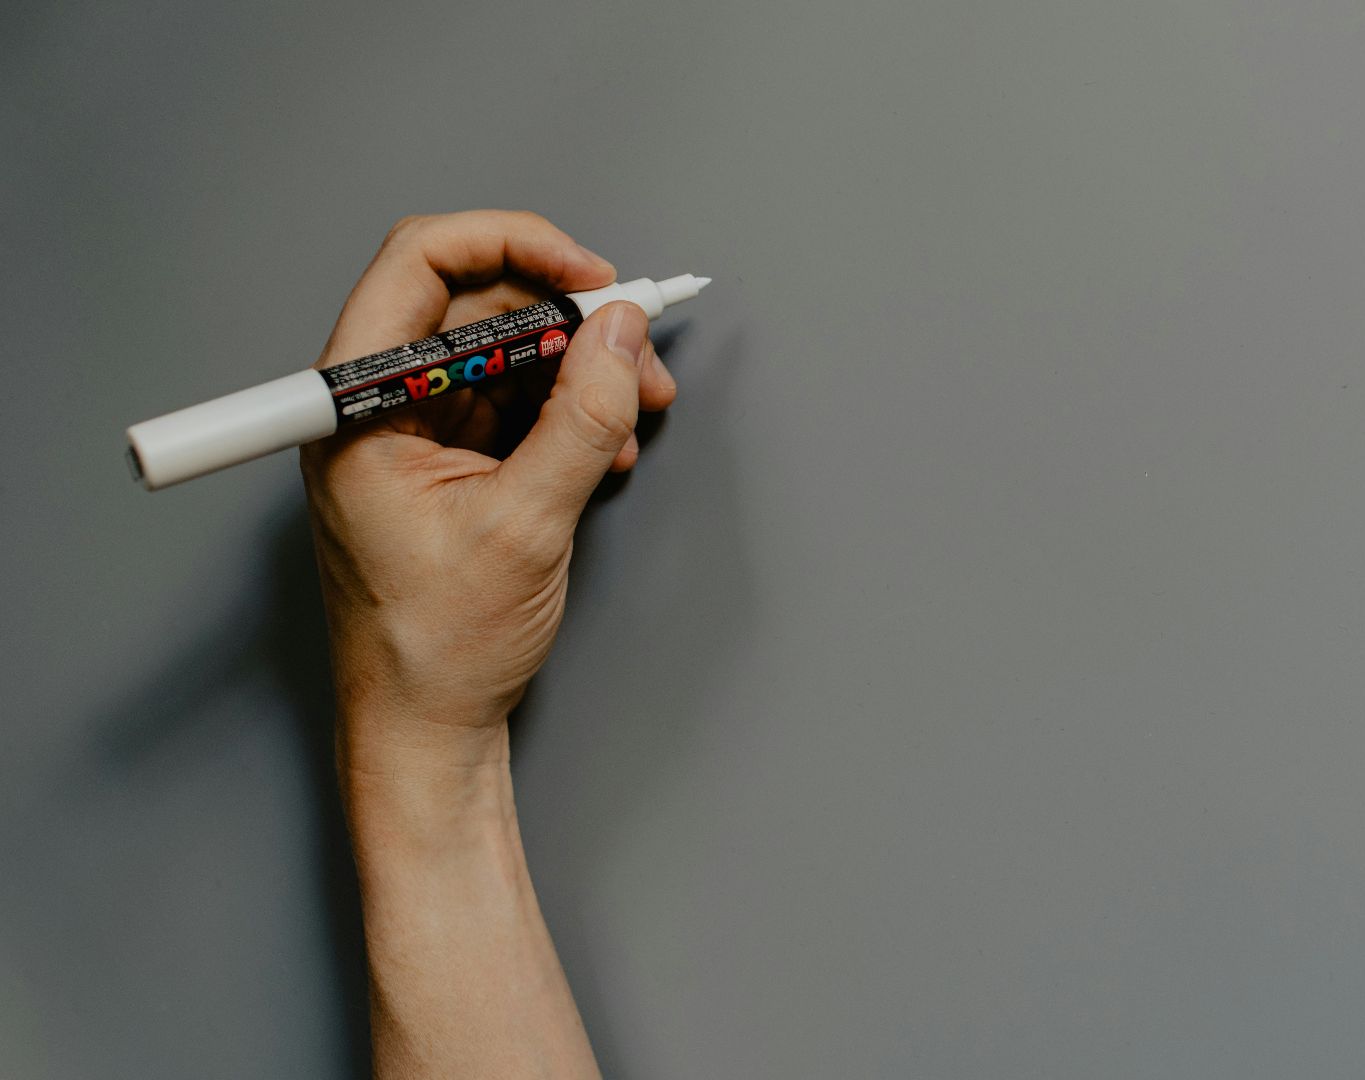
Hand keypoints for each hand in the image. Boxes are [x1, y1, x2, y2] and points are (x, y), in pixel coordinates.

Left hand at [300, 210, 677, 776]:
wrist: (427, 730)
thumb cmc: (437, 648)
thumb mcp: (526, 525)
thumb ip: (581, 419)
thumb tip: (623, 334)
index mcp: (358, 406)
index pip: (422, 265)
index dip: (513, 247)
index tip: (590, 276)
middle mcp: (377, 406)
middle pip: (475, 303)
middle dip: (566, 318)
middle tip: (634, 347)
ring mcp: (413, 434)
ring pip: (505, 353)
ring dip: (579, 369)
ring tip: (637, 406)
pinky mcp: (449, 464)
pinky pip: (515, 404)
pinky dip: (568, 412)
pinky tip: (606, 449)